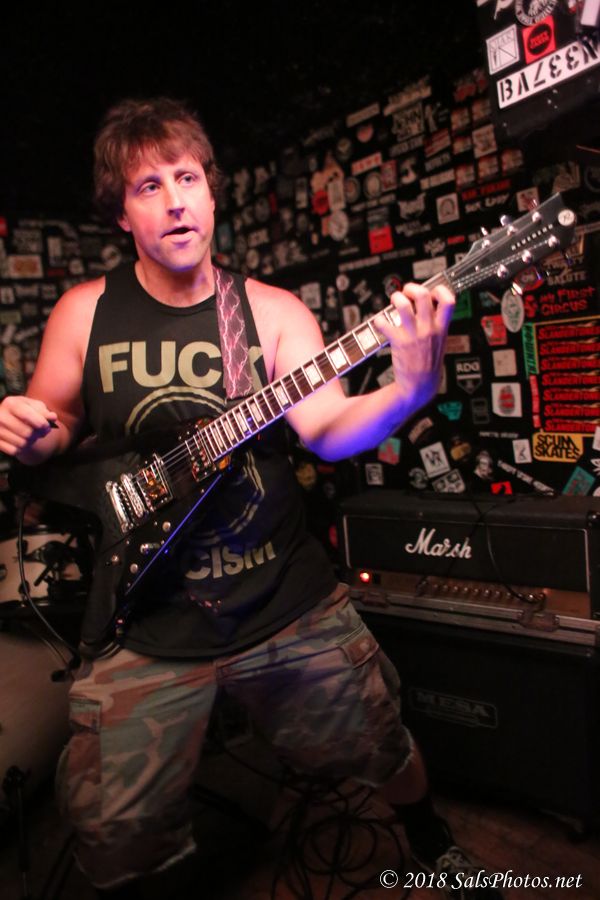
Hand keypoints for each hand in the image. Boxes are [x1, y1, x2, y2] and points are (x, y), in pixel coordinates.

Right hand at [0, 395, 57, 456]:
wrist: (10, 418)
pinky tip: (22, 441)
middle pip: (27, 433)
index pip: (27, 416)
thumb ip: (45, 412)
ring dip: (31, 442)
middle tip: (41, 432)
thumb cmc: (26, 411)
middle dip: (38, 434)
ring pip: (22, 444)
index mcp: (11, 404)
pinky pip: (14, 451)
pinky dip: (22, 449)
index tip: (47, 426)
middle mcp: (0, 416)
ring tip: (32, 436)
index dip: (41, 423)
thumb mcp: (35, 406)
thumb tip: (52, 417)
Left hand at [373, 282, 454, 410]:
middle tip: (406, 292)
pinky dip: (379, 320)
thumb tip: (427, 305)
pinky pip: (385, 323)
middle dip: (411, 288)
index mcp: (442, 328)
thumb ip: (436, 324)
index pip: (449, 301)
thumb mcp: (440, 342)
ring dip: (396, 298)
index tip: (431, 290)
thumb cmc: (428, 363)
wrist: (420, 386)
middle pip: (423, 295)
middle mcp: (428, 329)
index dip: (440, 290)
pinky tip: (380, 322)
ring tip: (393, 301)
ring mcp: (414, 335)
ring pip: (403, 305)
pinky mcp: (399, 342)